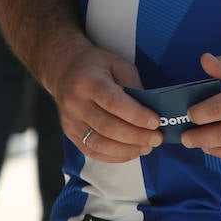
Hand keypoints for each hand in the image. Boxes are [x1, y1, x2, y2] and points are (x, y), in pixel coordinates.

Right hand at [46, 42, 160, 163]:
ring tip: (147, 147)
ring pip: (99, 144)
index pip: (114, 103)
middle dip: (136, 136)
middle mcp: (76, 104)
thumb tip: (150, 110)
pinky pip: (92, 151)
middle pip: (107, 127)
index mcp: (88, 82)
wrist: (64, 70)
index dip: (136, 115)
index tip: (155, 122)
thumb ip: (133, 85)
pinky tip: (131, 152)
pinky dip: (114, 156)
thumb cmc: (95, 65)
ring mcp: (71, 122)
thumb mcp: (118, 64)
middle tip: (157, 138)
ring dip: (127, 150)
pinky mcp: (70, 134)